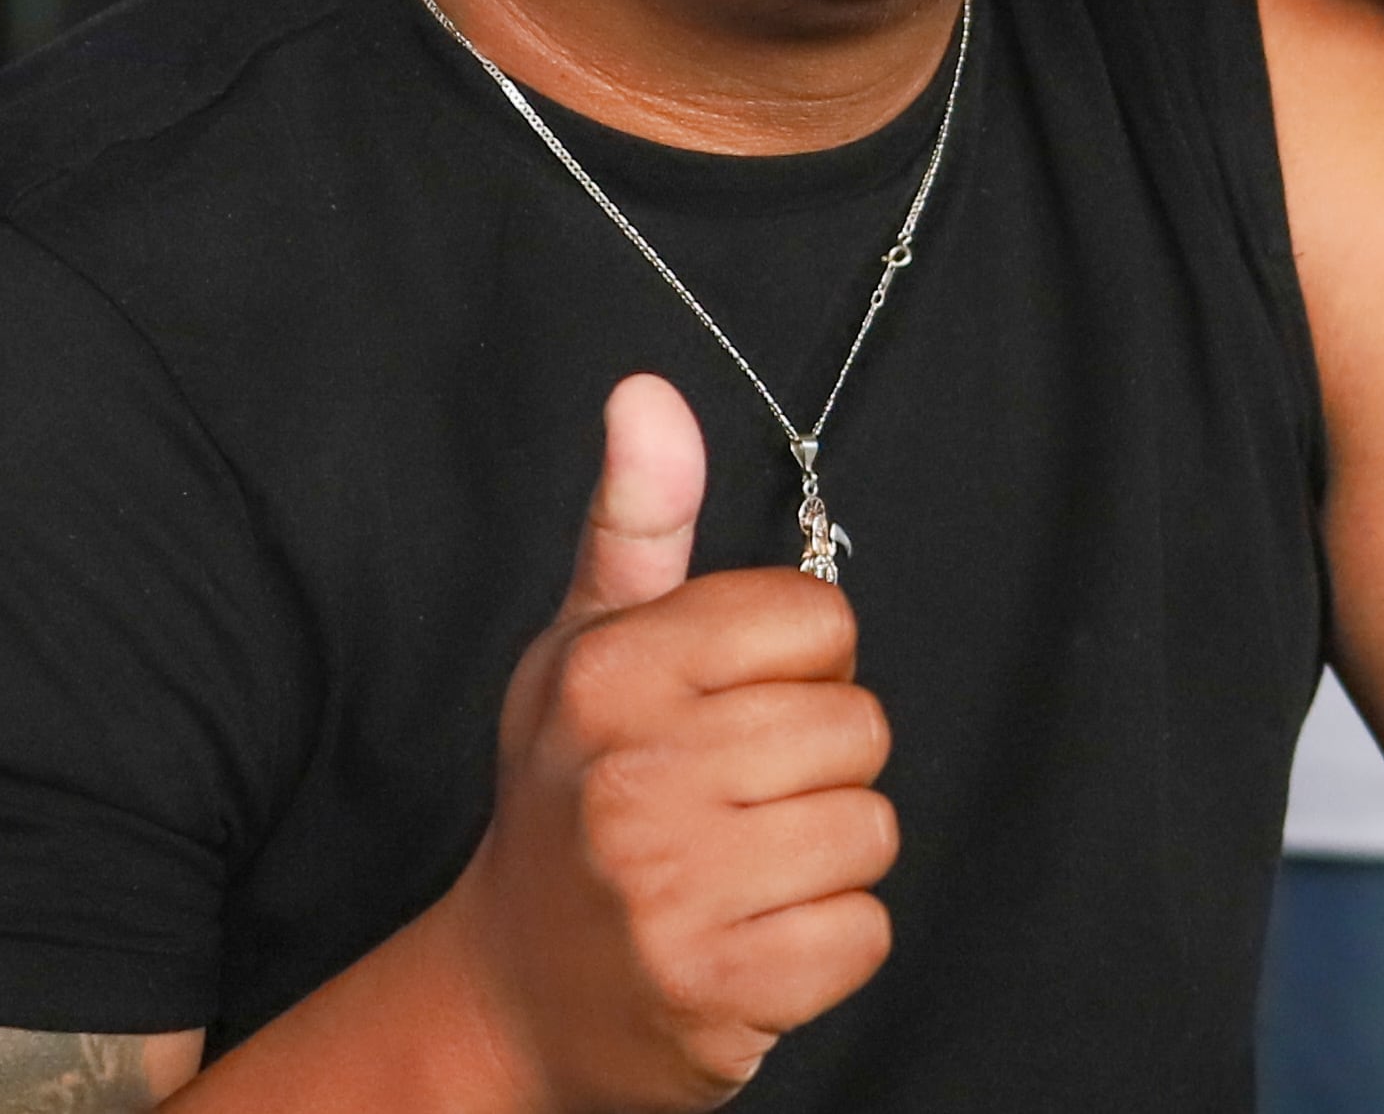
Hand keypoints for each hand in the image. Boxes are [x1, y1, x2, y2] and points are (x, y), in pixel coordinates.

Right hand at [444, 376, 895, 1111]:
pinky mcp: (719, 992)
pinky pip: (865, 933)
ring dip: (827, 857)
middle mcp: (633, 777)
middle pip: (857, 725)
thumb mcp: (586, 645)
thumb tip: (648, 391)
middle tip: (734, 801)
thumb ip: (637, 518)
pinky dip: (827, 944)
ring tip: (743, 870)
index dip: (800, 661)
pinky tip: (754, 939)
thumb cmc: (570, 799)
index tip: (735, 704)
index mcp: (610, 673)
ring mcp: (672, 893)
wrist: (512, 993)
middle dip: (818, 764)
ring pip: (871, 829)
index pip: (817, 618)